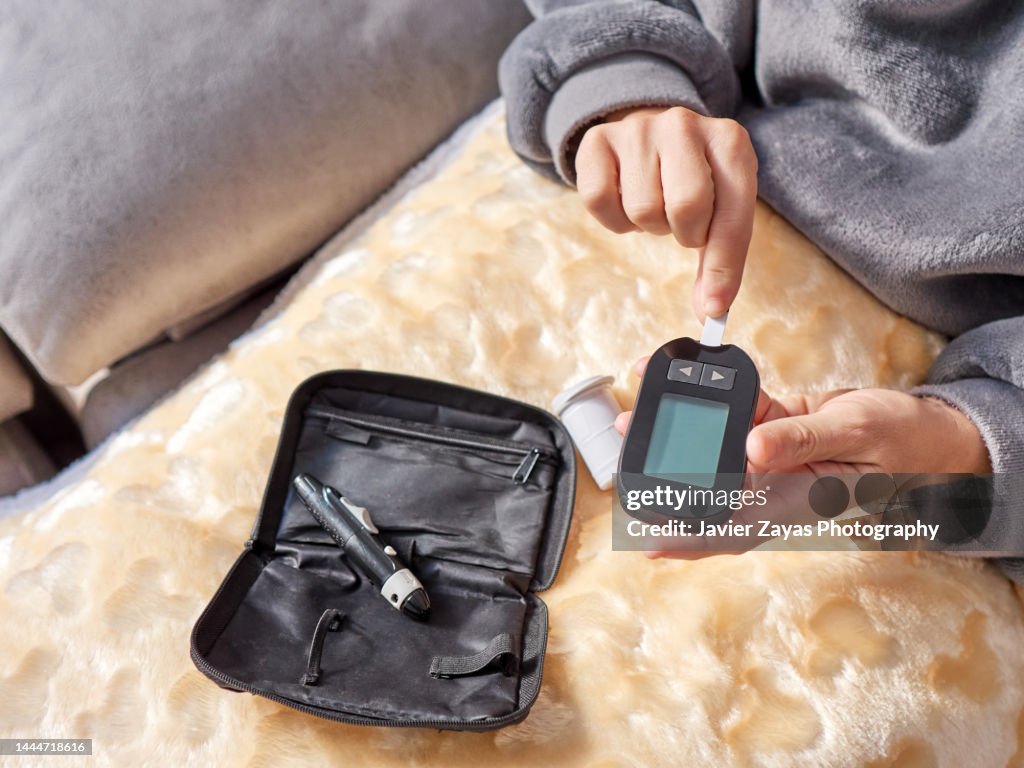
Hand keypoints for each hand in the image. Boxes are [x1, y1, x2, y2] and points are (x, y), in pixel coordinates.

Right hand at [575, 106, 757, 318]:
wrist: (651, 131)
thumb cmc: (692, 178)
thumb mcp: (720, 206)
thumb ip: (719, 259)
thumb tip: (710, 311)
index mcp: (729, 142)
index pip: (733, 213)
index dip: (724, 265)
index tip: (713, 306)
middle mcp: (685, 124)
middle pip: (686, 207)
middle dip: (684, 234)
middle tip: (681, 226)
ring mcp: (639, 128)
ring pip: (641, 207)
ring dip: (647, 224)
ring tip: (654, 204)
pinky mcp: (597, 139)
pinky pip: (599, 200)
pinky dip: (613, 218)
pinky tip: (624, 200)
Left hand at [614, 358, 991, 557]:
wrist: (926, 427)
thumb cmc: (903, 442)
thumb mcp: (855, 435)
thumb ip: (801, 441)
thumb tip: (750, 450)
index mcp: (793, 500)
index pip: (730, 529)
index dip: (688, 541)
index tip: (647, 544)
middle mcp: (775, 483)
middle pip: (709, 487)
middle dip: (664, 474)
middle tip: (623, 449)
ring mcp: (773, 456)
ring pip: (714, 448)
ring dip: (678, 432)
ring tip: (638, 414)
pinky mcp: (776, 429)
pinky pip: (737, 416)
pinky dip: (713, 399)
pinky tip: (687, 381)